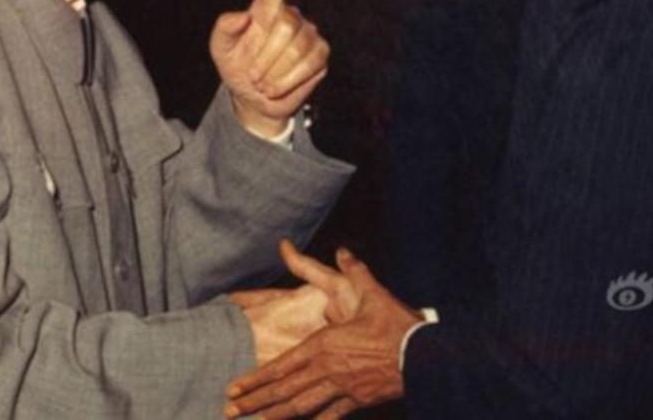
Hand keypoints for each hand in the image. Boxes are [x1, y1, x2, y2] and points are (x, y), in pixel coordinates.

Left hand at [210, 0, 328, 137]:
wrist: (254, 98)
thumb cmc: (236, 67)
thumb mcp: (220, 50)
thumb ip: (224, 29)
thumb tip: (242, 15)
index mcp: (263, 11)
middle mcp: (290, 17)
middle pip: (286, 25)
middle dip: (265, 56)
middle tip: (252, 75)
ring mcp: (308, 34)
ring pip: (297, 48)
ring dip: (275, 73)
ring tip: (263, 84)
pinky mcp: (321, 54)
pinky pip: (311, 64)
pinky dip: (289, 81)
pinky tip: (277, 87)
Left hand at [225, 247, 421, 418]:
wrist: (423, 355)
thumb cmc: (394, 324)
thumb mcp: (372, 292)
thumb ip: (354, 271)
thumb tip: (343, 251)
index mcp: (323, 343)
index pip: (281, 364)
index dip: (255, 379)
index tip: (233, 387)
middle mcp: (326, 368)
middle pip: (284, 390)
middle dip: (254, 402)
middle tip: (229, 411)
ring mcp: (341, 388)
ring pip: (301, 407)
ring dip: (274, 416)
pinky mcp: (358, 401)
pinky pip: (330, 417)